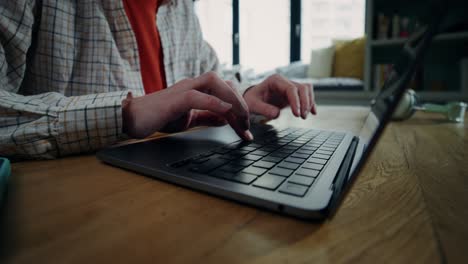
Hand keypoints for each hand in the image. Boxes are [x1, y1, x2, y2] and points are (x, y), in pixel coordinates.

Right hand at [122, 72, 252, 139]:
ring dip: (231, 99)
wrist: (131, 118)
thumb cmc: (157, 117)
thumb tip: (225, 118)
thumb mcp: (188, 119)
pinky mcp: (174, 99)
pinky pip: (196, 96)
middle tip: (247, 127)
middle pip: (224, 83)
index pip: (225, 92)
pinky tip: (224, 111)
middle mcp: (192, 85)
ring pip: (213, 82)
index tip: (247, 130)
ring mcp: (183, 89)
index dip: (240, 108)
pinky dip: (213, 101)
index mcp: (196, 90)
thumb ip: (207, 116)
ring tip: (241, 119)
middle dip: (240, 103)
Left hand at [243, 74, 316, 119]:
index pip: (291, 88)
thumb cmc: (251, 100)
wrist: (251, 99)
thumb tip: (277, 114)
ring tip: (304, 116)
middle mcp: (285, 81)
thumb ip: (264, 109)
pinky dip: (311, 103)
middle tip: (302, 116)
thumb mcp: (253, 105)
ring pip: (306, 90)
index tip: (296, 114)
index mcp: (275, 80)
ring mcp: (290, 87)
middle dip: (305, 102)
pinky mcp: (293, 94)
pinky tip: (313, 113)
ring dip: (309, 102)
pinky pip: (306, 95)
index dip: (296, 101)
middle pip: (302, 88)